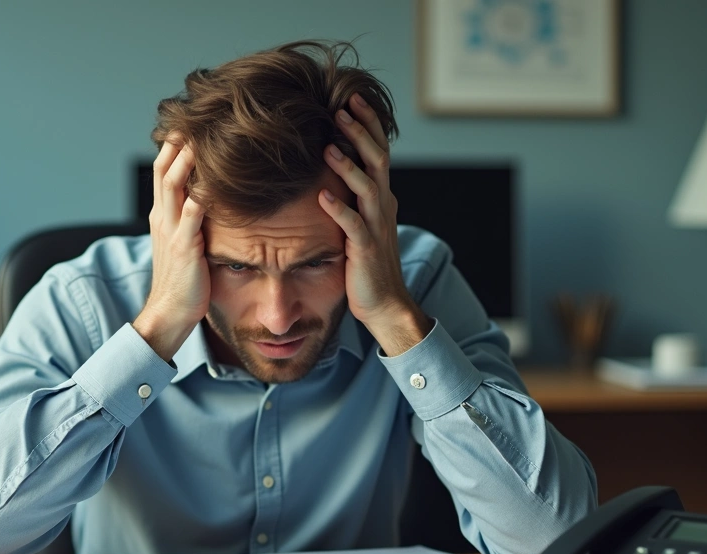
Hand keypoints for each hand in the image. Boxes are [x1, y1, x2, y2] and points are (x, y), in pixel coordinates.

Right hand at [133, 137, 208, 360]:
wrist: (169, 313)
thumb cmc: (183, 280)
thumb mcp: (183, 242)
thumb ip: (190, 220)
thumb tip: (209, 199)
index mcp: (162, 214)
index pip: (164, 169)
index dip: (175, 144)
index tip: (193, 124)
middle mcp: (163, 217)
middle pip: (166, 168)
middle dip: (179, 142)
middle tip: (198, 117)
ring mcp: (172, 230)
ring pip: (174, 184)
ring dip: (188, 159)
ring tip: (203, 136)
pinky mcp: (185, 246)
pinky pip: (193, 213)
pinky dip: (203, 193)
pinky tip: (216, 179)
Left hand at [319, 94, 431, 355]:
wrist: (384, 302)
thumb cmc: (367, 261)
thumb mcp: (363, 220)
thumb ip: (356, 194)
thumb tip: (337, 165)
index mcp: (382, 196)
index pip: (378, 151)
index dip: (368, 124)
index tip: (351, 98)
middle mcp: (383, 206)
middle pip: (377, 160)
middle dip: (361, 133)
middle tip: (342, 108)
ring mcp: (376, 226)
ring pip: (367, 188)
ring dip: (348, 166)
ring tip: (329, 146)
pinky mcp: (365, 249)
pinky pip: (353, 225)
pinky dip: (339, 208)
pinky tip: (323, 195)